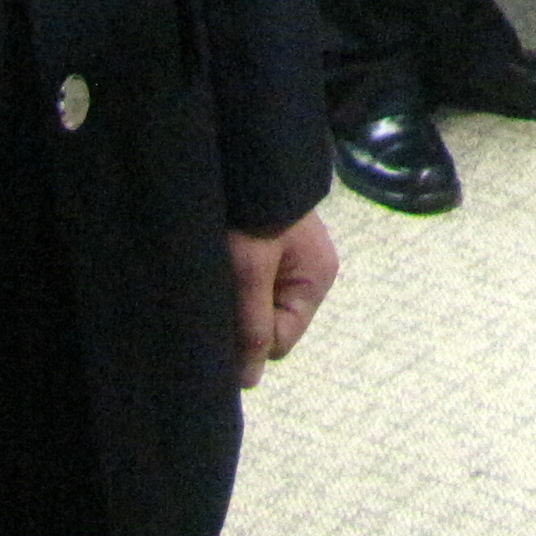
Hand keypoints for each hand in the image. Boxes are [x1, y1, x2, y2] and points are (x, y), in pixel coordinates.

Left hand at [227, 212, 339, 386]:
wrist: (243, 152)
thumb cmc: (251, 211)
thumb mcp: (249, 271)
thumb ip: (252, 327)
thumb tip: (250, 383)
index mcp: (316, 281)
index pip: (278, 342)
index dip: (248, 334)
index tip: (226, 307)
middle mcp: (308, 274)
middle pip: (269, 323)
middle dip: (242, 313)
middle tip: (220, 285)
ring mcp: (291, 260)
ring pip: (256, 304)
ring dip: (235, 294)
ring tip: (219, 268)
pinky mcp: (271, 247)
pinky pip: (252, 283)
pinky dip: (234, 278)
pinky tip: (222, 259)